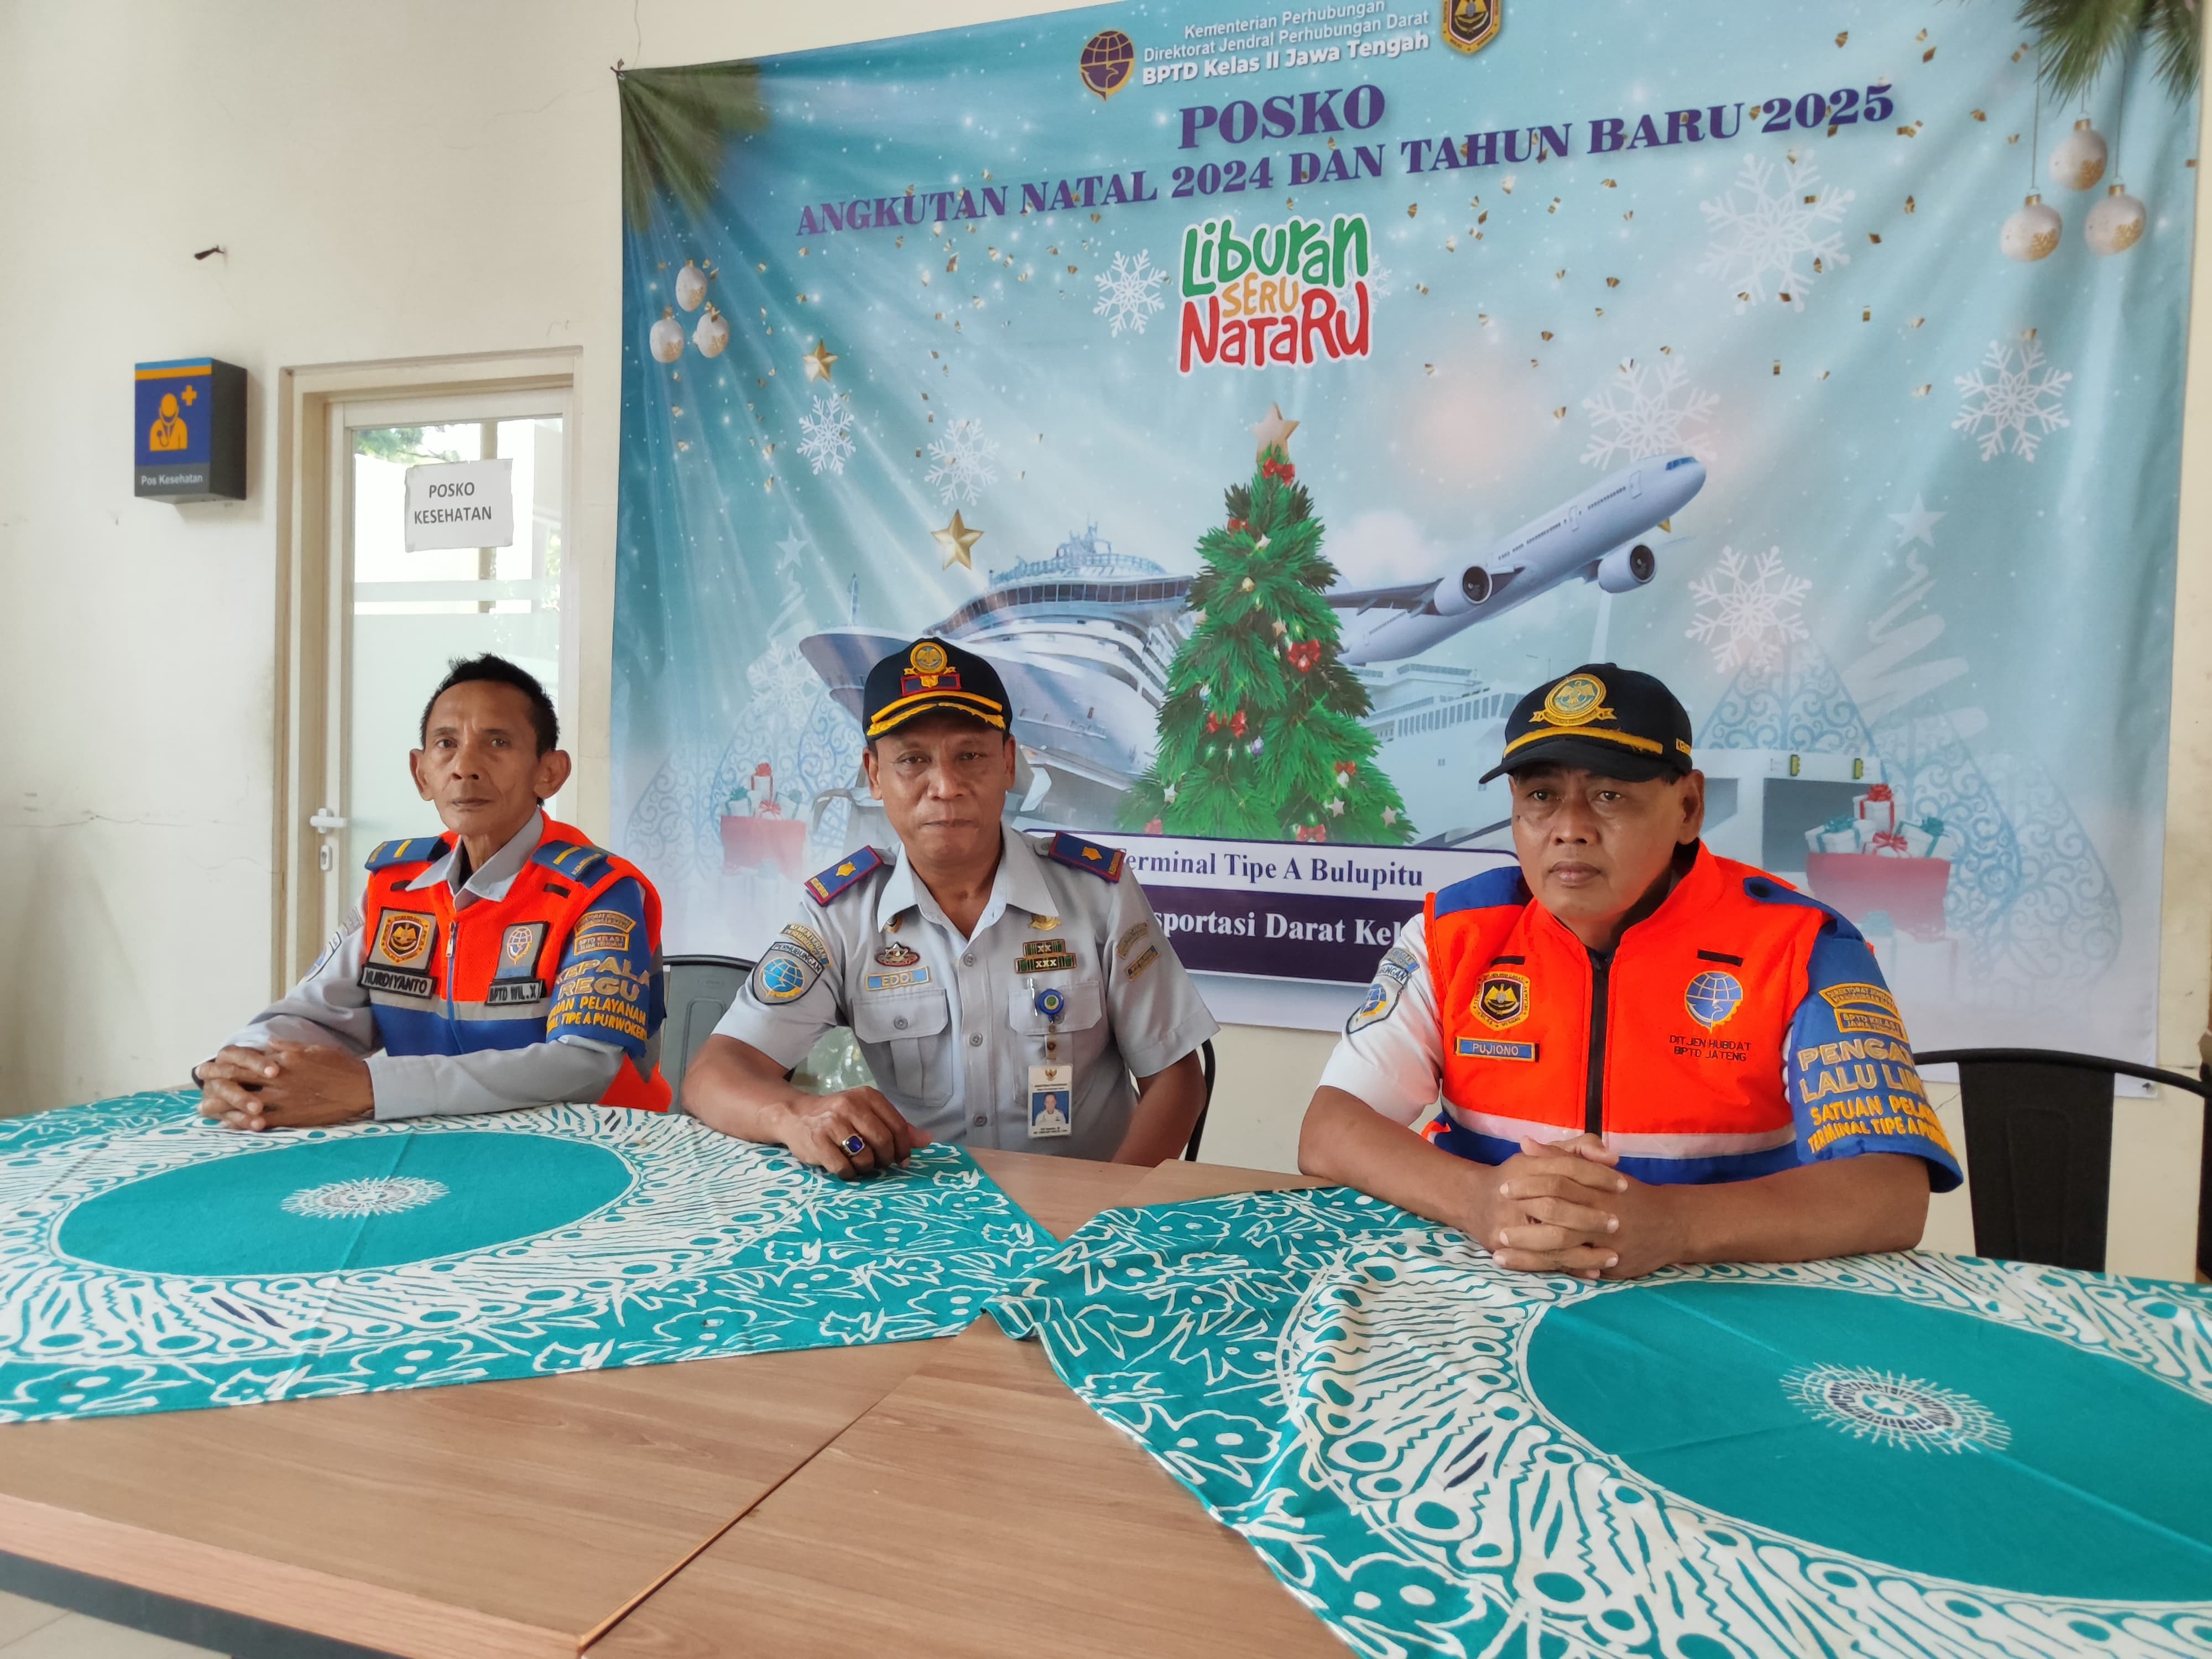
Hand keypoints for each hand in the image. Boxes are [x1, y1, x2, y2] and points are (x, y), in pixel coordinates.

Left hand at [196, 1042, 373, 1130]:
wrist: (361, 1089)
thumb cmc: (340, 1066)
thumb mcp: (314, 1049)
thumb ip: (288, 1047)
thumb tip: (268, 1045)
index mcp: (284, 1061)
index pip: (248, 1061)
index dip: (226, 1062)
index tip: (211, 1063)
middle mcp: (279, 1079)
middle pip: (240, 1079)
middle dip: (217, 1080)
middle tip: (199, 1080)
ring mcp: (283, 1099)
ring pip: (245, 1102)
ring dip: (222, 1104)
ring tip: (204, 1107)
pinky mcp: (290, 1117)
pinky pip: (260, 1121)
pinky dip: (242, 1123)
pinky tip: (229, 1124)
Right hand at [775, 1087, 931, 1178]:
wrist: (795, 1116)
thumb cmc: (838, 1118)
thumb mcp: (868, 1114)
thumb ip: (897, 1126)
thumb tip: (927, 1140)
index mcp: (867, 1097)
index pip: (897, 1126)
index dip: (904, 1148)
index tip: (902, 1159)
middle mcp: (849, 1106)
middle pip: (883, 1142)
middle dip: (886, 1159)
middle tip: (880, 1164)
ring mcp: (831, 1124)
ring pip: (865, 1157)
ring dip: (866, 1168)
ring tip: (859, 1163)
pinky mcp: (817, 1142)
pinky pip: (844, 1168)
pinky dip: (848, 1174)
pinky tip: (844, 1167)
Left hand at [1482, 1134, 1690, 1280]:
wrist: (1673, 1223)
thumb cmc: (1627, 1193)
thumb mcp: (1598, 1169)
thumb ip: (1562, 1155)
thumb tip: (1525, 1143)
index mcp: (1596, 1185)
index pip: (1558, 1181)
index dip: (1529, 1184)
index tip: (1504, 1187)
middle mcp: (1600, 1213)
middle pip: (1557, 1214)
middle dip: (1524, 1221)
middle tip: (1497, 1225)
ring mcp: (1606, 1241)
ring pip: (1562, 1245)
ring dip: (1529, 1250)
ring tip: (1499, 1252)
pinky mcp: (1611, 1264)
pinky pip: (1575, 1268)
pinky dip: (1550, 1269)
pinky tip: (1527, 1270)